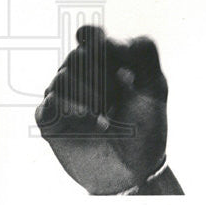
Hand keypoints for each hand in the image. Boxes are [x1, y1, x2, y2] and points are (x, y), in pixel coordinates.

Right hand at [35, 25, 175, 194]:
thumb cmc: (146, 126)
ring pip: (62, 77)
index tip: (112, 52)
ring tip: (109, 116)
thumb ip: (144, 54)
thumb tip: (113, 39)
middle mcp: (79, 77)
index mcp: (104, 64)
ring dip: (91, 96)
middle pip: (78, 56)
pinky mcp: (50, 122)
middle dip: (103, 76)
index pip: (90, 36)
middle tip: (118, 99)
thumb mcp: (155, 88)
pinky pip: (49, 104)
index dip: (96, 39)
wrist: (133, 168)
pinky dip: (73, 111)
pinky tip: (94, 122)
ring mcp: (63, 98)